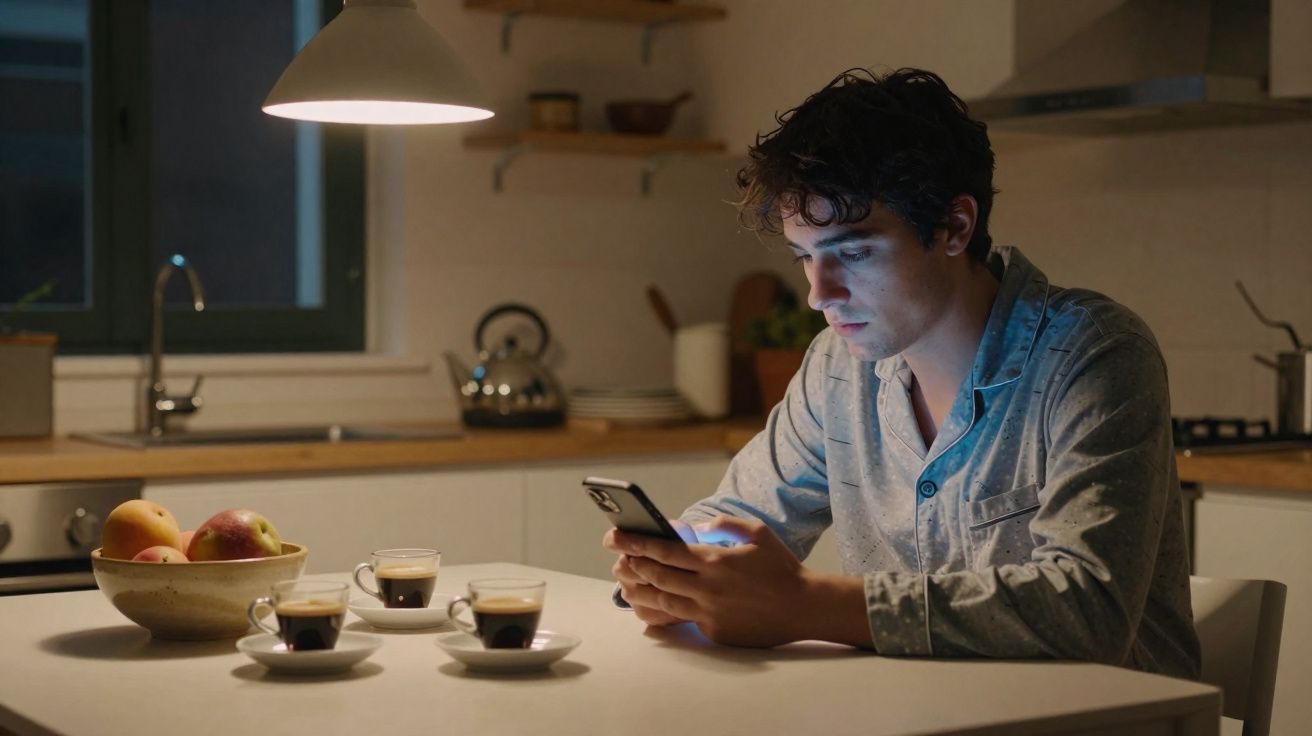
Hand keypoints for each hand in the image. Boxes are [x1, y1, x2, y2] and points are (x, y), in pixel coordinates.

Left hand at [604, 516, 810, 646]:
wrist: (804, 608)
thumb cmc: (781, 567)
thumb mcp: (756, 533)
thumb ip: (722, 524)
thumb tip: (693, 527)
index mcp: (716, 560)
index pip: (665, 550)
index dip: (637, 543)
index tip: (617, 537)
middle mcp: (708, 588)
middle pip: (657, 576)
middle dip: (632, 565)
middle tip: (618, 558)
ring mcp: (709, 612)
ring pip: (662, 602)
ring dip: (640, 592)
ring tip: (626, 584)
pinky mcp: (714, 632)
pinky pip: (680, 621)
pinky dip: (661, 613)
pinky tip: (649, 607)